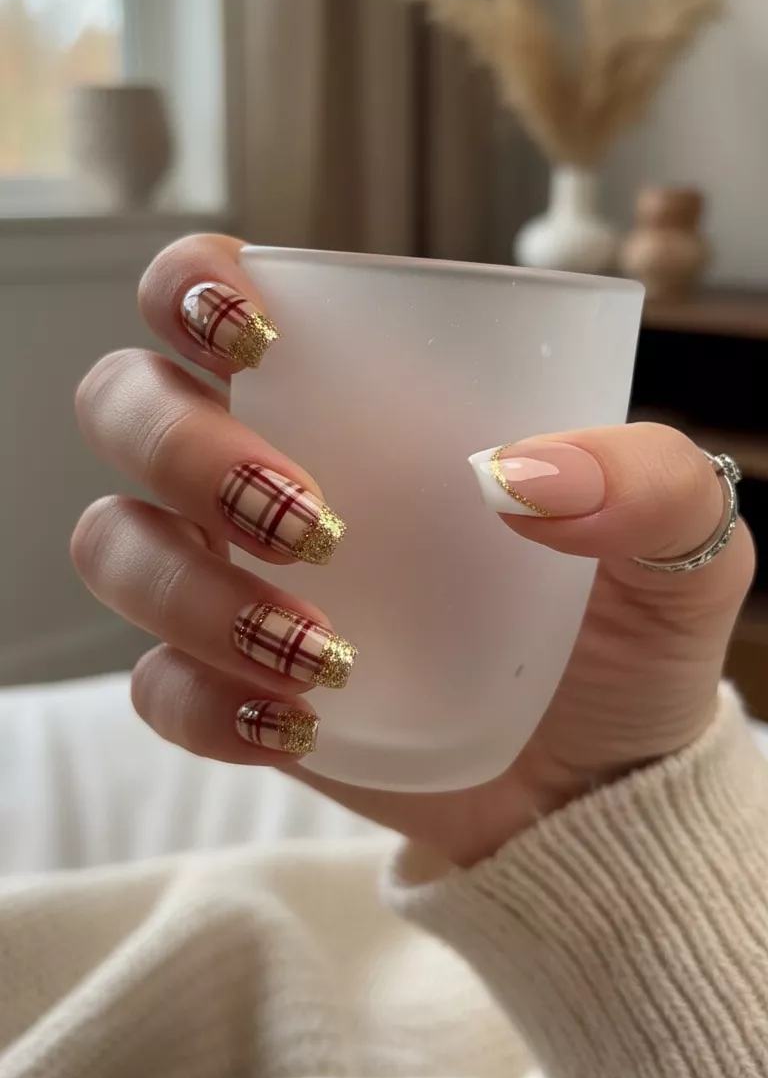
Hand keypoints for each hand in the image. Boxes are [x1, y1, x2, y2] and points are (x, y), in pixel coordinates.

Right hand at [72, 235, 754, 865]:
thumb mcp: (684, 547)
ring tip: (321, 651)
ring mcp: (231, 578)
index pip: (212, 293)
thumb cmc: (625, 638)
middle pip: (128, 407)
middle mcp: (262, 465)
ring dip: (193, 591)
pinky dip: (207, 702)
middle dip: (185, 450)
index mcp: (354, 393)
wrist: (596, 791)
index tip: (252, 336)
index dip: (189, 286)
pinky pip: (153, 684)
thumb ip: (648, 482)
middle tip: (314, 523)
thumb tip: (521, 478)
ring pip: (116, 542)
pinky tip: (298, 725)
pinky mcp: (225, 687)